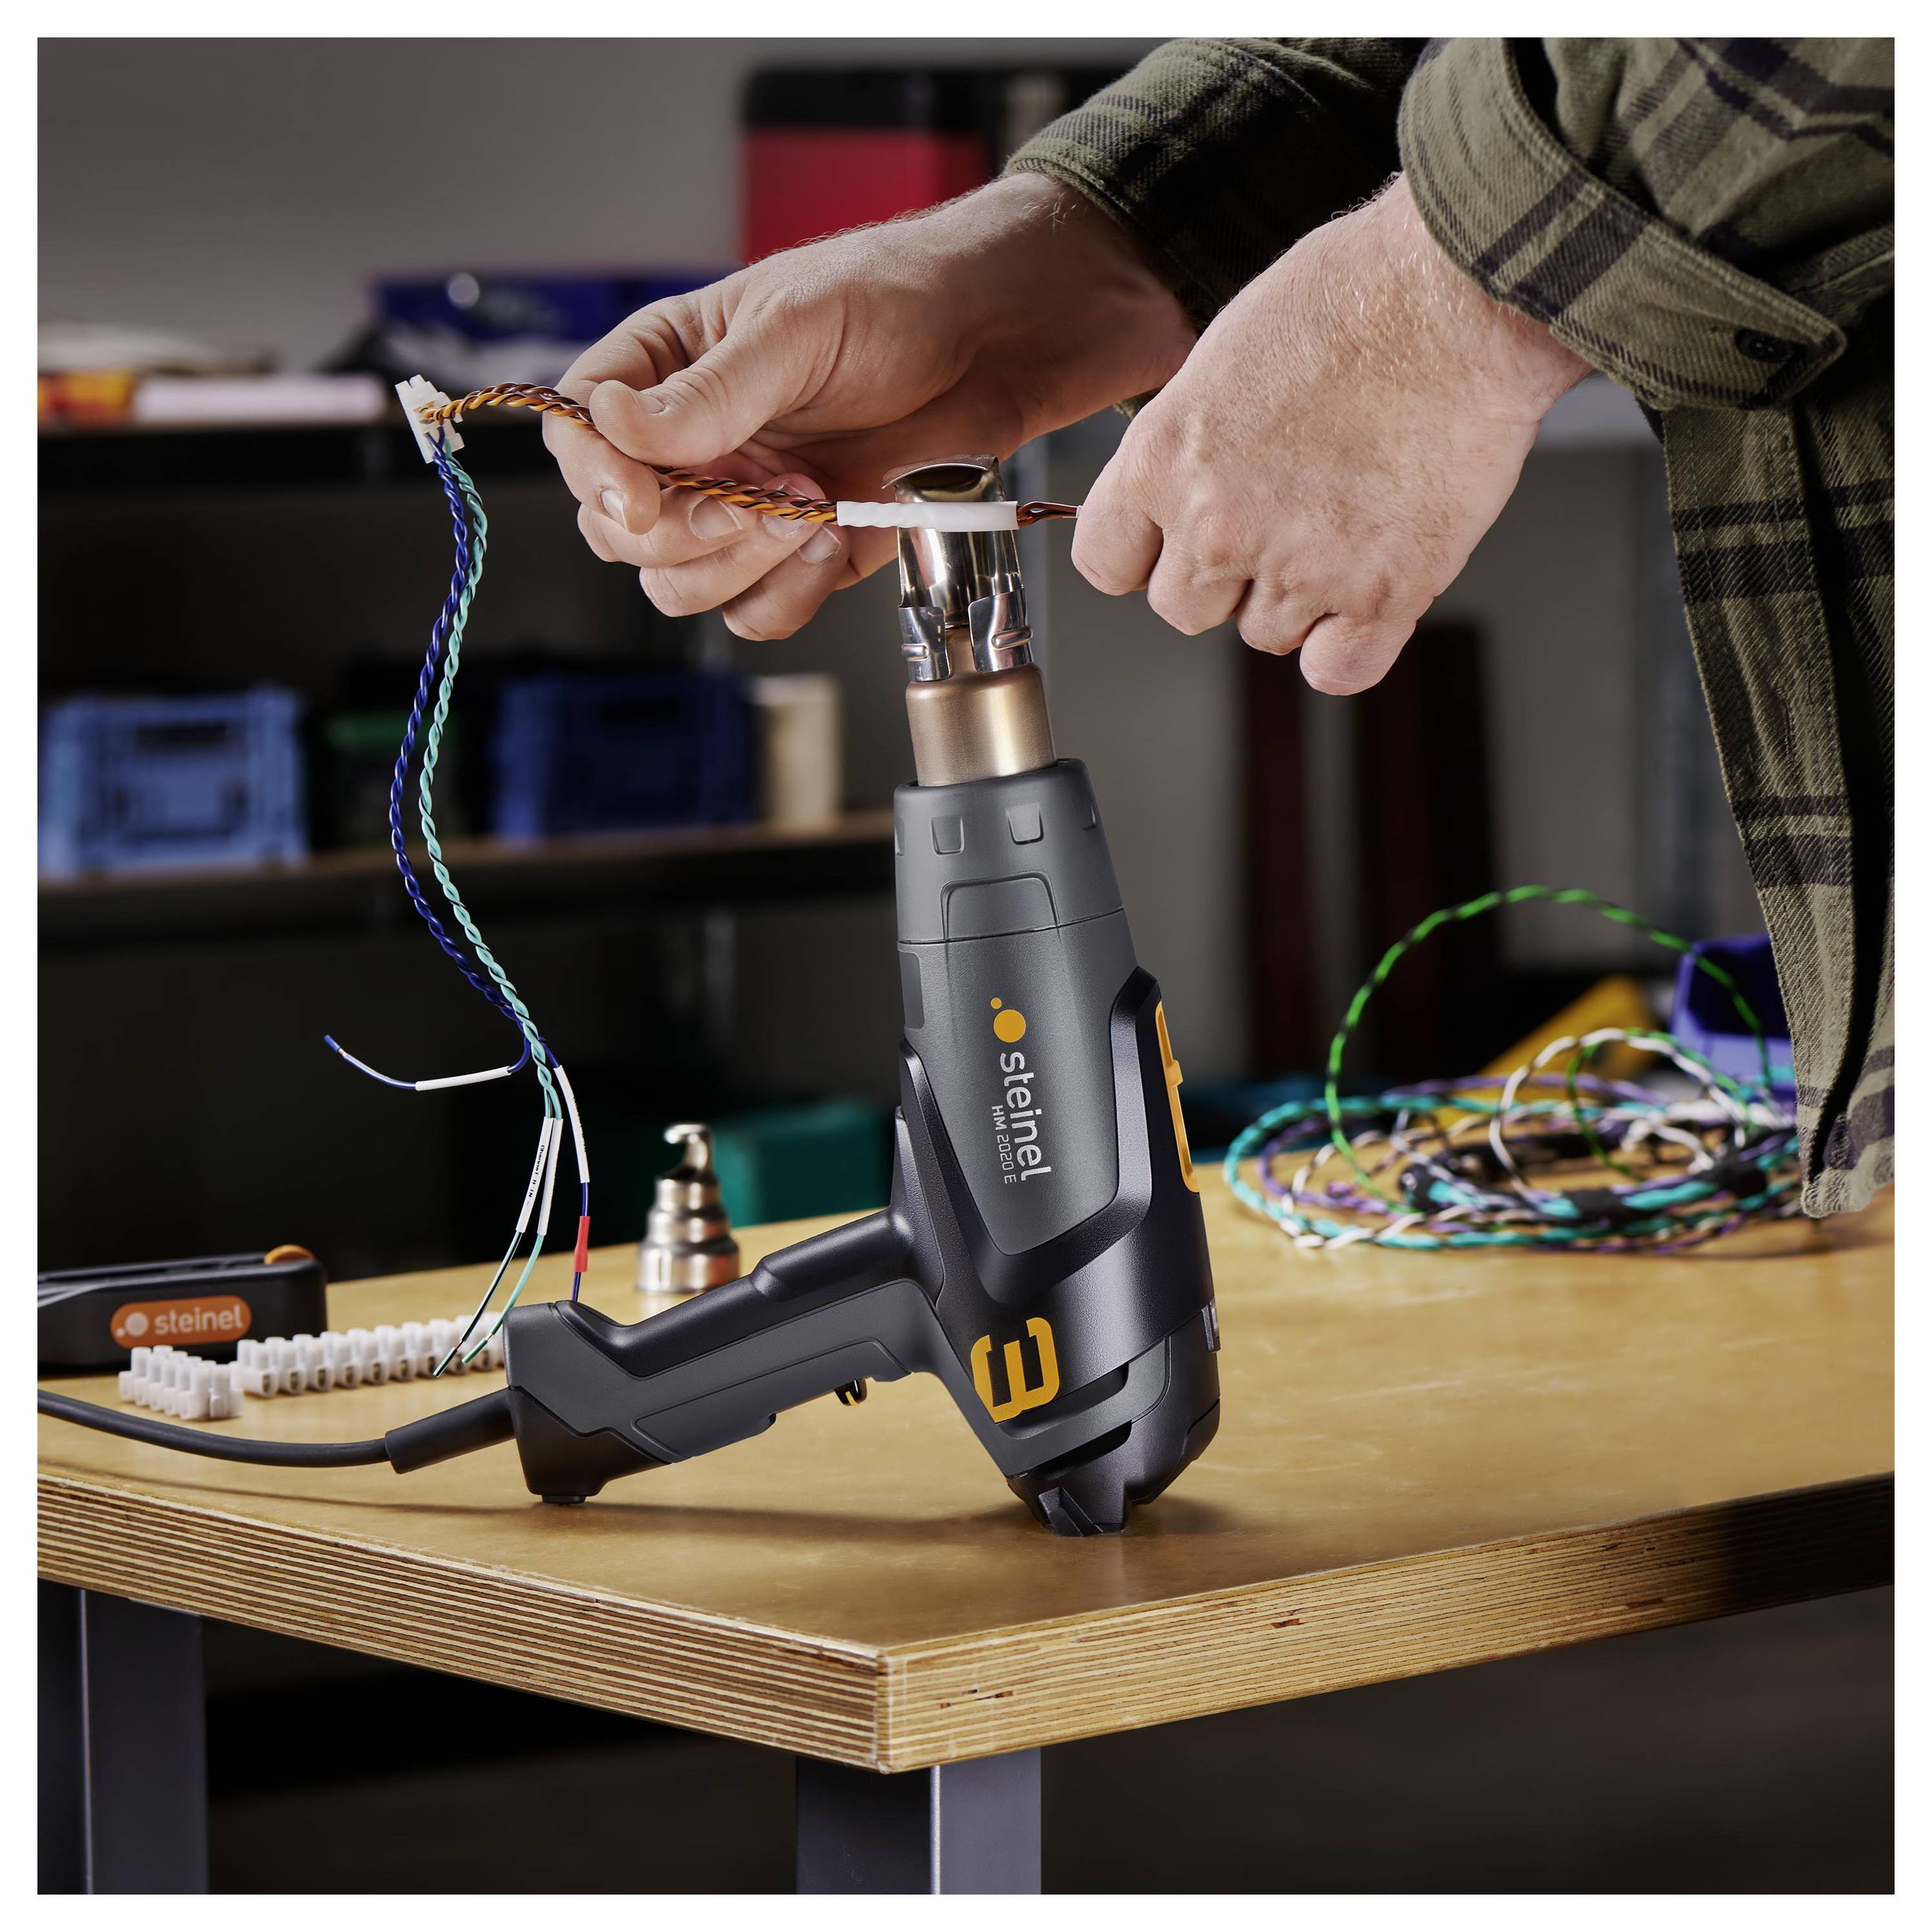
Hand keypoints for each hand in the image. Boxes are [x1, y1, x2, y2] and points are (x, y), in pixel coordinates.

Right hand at [546, 175, 1193, 638]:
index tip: (644, 496)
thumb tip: (614, 426)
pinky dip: (790, 593)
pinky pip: (757, 612)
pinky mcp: (800, 554)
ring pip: (681, 586)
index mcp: (665, 370)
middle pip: (622, 533)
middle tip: (762, 495)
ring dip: (742, 564)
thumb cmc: (900, 298)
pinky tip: (836, 541)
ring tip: (812, 506)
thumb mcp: (796, 325)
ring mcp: (743, 507)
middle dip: (686, 531)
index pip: (580, 438)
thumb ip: (708, 391)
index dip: (599, 478)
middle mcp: (692, 446)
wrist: (997, 344)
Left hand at [1072, 175, 1591, 691]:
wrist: (1461, 289)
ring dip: (1296, 597)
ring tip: (1345, 517)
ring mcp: (1300, 568)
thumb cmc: (1351, 296)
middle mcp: (1218, 527)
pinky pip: (1337, 671)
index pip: (1108, 563)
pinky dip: (1349, 645)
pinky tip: (1367, 594)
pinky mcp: (1383, 593)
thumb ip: (1190, 446)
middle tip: (1281, 514)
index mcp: (1163, 461)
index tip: (1175, 537)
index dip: (1146, 552)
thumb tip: (1185, 496)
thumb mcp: (1222, 357)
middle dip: (1222, 576)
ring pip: (1265, 635)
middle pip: (1184, 609)